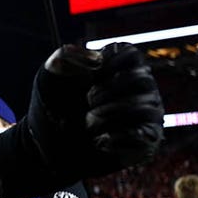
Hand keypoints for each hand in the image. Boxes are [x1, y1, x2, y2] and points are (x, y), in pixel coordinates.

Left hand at [0, 43, 163, 197]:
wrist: (50, 143)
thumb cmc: (56, 104)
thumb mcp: (52, 76)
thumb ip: (65, 57)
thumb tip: (89, 56)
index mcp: (121, 67)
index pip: (130, 54)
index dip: (106, 65)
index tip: (88, 78)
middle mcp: (141, 87)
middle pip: (141, 78)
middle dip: (106, 91)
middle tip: (87, 100)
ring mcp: (148, 113)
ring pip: (144, 107)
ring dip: (108, 115)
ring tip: (88, 123)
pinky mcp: (147, 139)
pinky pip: (144, 135)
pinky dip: (117, 138)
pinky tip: (99, 140)